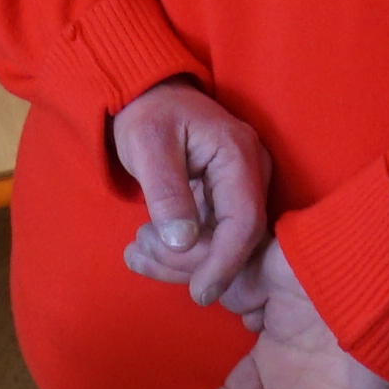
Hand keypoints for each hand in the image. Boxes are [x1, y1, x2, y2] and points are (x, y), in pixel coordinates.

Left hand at [106, 79, 273, 313]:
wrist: (146, 96)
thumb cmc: (147, 115)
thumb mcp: (147, 146)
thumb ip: (167, 193)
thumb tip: (183, 242)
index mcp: (238, 154)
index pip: (245, 222)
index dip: (224, 262)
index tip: (199, 293)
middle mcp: (252, 171)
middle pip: (240, 239)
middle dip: (196, 262)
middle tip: (142, 257)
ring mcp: (243, 185)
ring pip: (227, 243)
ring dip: (184, 259)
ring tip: (136, 252)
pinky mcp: (228, 198)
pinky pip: (215, 235)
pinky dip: (184, 250)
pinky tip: (147, 251)